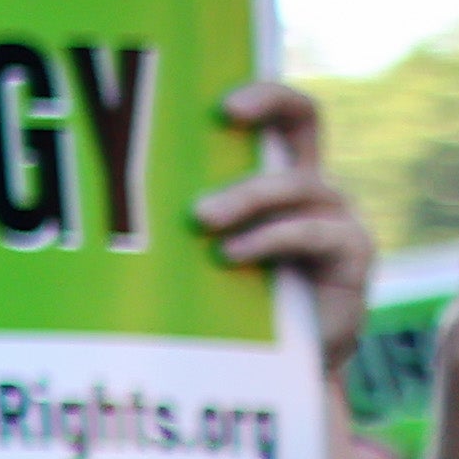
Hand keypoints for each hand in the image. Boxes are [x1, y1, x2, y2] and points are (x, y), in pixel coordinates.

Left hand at [187, 80, 374, 339]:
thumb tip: (105, 199)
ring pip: (297, 184)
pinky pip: (312, 233)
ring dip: (246, 196)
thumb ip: (179, 217)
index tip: (219, 101)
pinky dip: (268, 239)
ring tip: (202, 219)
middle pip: (305, 118)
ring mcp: (338, 217)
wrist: (274, 365)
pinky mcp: (352, 255)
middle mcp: (313, 186)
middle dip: (266, 105)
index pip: (282, 111)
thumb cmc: (228, 297)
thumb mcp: (201, 248)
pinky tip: (230, 254)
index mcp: (278, 172)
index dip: (261, 92)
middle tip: (221, 116)